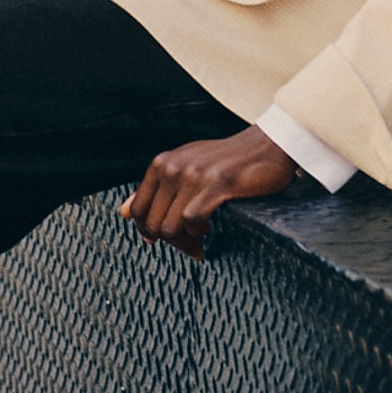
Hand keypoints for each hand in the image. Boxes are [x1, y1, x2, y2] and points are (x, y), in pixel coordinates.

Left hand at [119, 125, 297, 259]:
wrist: (268, 144)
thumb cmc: (228, 159)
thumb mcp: (186, 165)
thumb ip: (155, 187)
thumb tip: (123, 212)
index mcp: (163, 163)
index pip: (138, 210)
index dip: (147, 231)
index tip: (161, 241)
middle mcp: (173, 167)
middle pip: (153, 223)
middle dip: (168, 243)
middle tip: (188, 248)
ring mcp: (194, 175)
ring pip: (170, 227)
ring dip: (184, 243)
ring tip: (199, 244)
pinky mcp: (216, 184)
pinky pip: (192, 220)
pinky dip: (198, 233)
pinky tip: (209, 230)